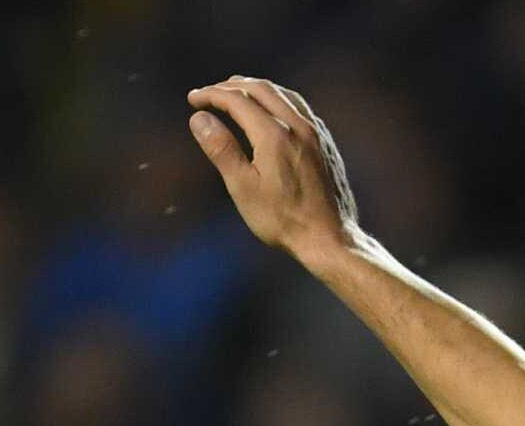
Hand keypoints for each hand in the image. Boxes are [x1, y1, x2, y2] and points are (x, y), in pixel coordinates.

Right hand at [187, 77, 361, 261]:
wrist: (331, 240)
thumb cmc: (284, 220)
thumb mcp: (243, 187)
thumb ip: (221, 149)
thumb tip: (199, 118)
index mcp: (275, 135)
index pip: (238, 99)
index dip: (211, 94)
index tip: (193, 99)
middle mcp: (299, 128)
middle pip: (262, 89)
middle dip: (231, 86)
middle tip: (210, 93)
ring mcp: (317, 136)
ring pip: (285, 96)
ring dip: (257, 89)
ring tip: (237, 93)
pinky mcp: (327, 146)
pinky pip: (301, 109)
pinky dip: (279, 100)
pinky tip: (272, 112)